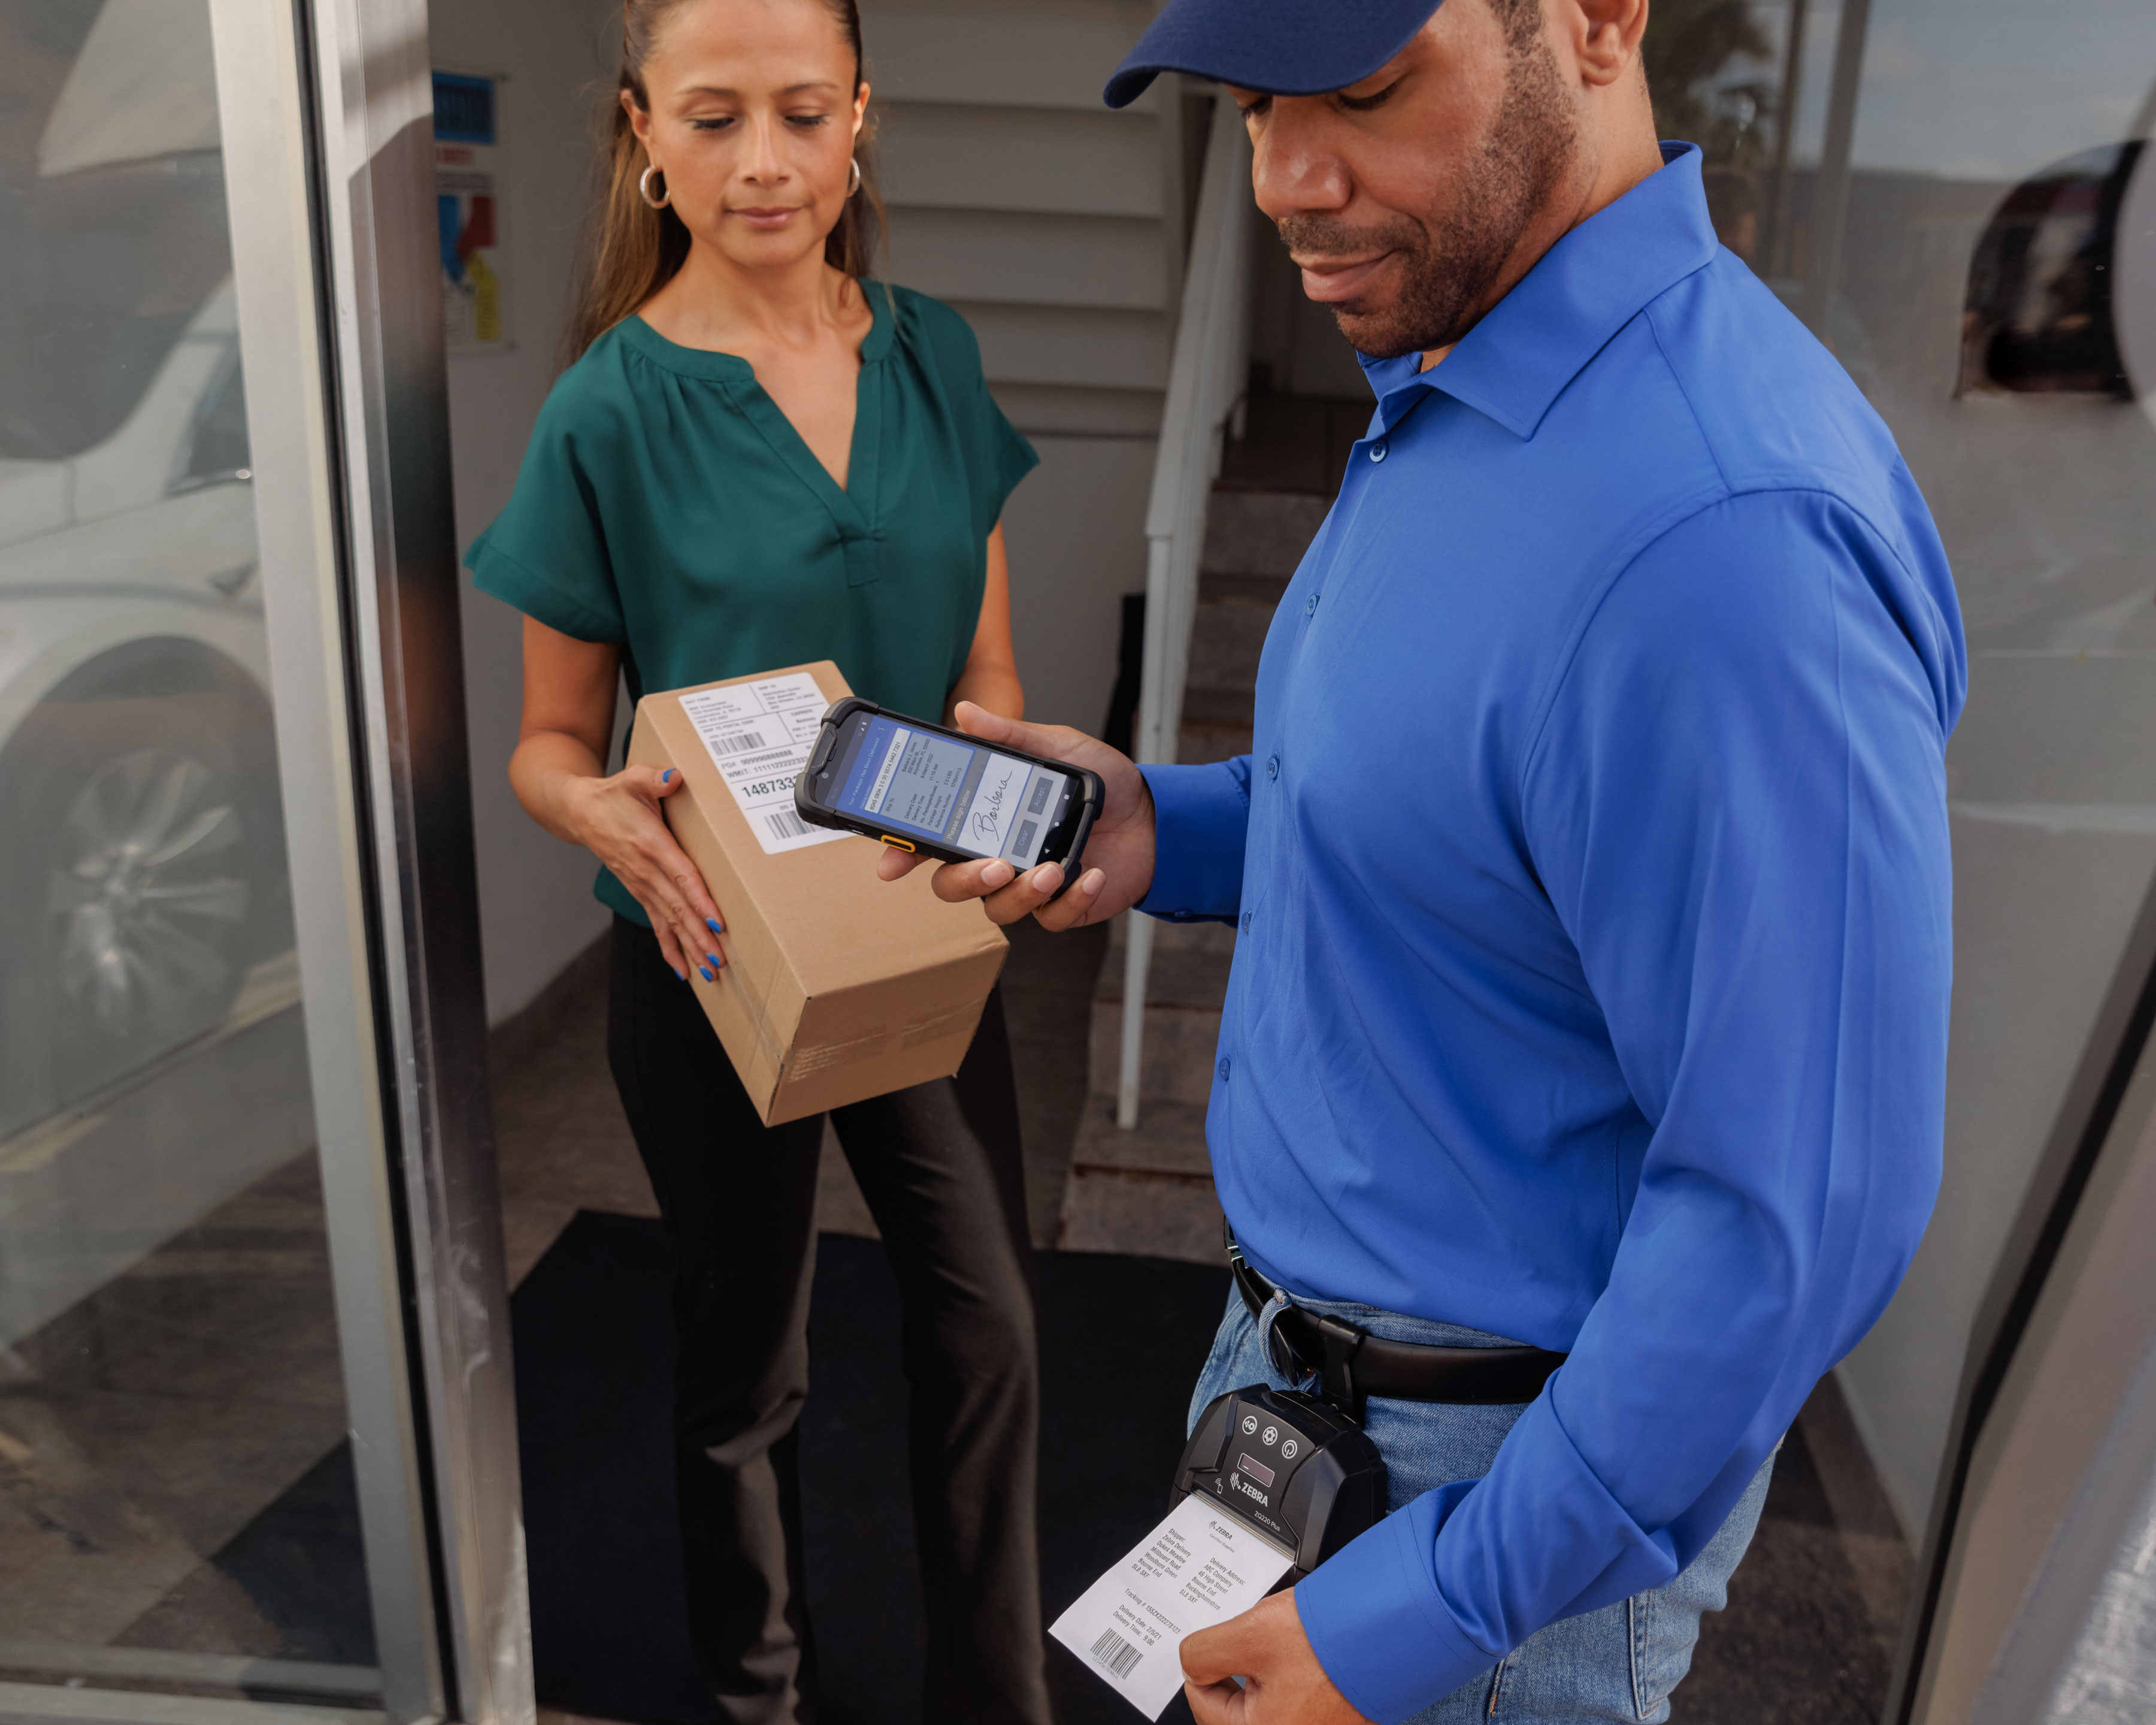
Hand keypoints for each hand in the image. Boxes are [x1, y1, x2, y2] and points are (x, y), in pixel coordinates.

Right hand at [563, 765, 725, 981]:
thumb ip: (653, 778)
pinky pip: (656, 925)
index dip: (699, 900)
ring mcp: (641, 885)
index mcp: (650, 844)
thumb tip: (673, 776)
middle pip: (678, 908)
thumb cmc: (613, 795)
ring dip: (689, 947)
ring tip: (709, 971)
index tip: (717, 922)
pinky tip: (684, 970)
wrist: (579, 811)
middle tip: (719, 958)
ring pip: (669, 922)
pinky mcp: (639, 892)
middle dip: (699, 936)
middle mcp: (645, 871)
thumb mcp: (632, 779)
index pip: (680, 876)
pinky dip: (669, 948)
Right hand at [876, 702, 1155, 928]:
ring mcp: (1030, 884)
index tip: (890, 865)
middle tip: (994, 865)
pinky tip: (1089, 875)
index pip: (934, 841)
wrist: (1154, 813)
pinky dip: (1071, 900)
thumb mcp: (1057, 747)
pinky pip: (1052, 918)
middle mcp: (1001, 856)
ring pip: (999, 909)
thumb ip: (1011, 736)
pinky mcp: (1064, 906)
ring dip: (1022, 894)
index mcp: (988, 820)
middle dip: (965, 881)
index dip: (905, 855)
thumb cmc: (1102, 782)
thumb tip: (964, 713)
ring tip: (1052, 869)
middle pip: (954, 885)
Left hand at [1181, 1589, 1372, 1724]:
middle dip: (1241, 1665)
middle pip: (1236, 1704)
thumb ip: (1204, 1653)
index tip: (1220, 1640)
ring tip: (1286, 1641)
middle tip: (1257, 1638)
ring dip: (1267, 1667)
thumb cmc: (1331, 1640)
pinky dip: (1296, 1671)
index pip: (1203, 1702)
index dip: (1207, 1662)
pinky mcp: (1337, 1719)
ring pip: (1268, 1696)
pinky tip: (1306, 1650)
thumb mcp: (1248, 1635)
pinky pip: (1299, 1696)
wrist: (1395, 1630)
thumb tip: (1191, 1662)